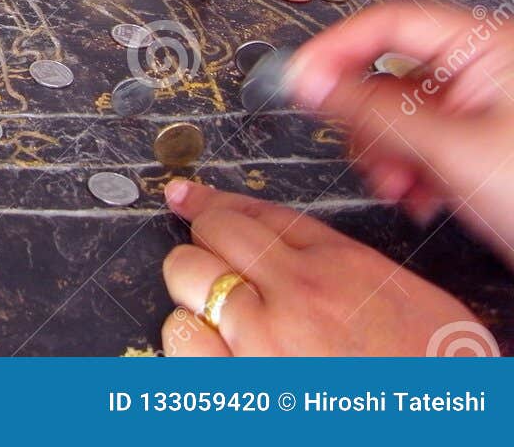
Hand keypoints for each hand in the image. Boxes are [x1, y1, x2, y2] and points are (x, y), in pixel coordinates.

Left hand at [161, 181, 495, 355]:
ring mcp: (263, 340)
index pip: (260, 213)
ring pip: (188, 276)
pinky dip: (188, 335)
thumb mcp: (409, 300)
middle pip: (213, 232)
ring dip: (193, 290)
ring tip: (219, 314)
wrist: (437, 426)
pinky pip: (183, 336)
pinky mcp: (240, 383)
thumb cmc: (434, 373)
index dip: (216, 202)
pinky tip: (212, 348)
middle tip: (213, 263)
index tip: (188, 197)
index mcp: (343, 267)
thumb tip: (293, 252)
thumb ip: (345, 268)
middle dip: (205, 242)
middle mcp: (297, 295)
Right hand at [286, 0, 513, 266]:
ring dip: (386, 156)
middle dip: (367, 123)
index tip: (300, 79)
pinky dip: (408, 172)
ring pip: (399, 119)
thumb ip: (372, 112)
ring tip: (397, 186)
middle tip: (364, 154)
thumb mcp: (452, 149)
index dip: (338, 49)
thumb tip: (309, 81)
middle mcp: (484, 73)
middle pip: (389, 76)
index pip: (390, 24)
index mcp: (488, 48)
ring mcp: (481, 113)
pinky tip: (417, 196)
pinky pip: (420, 147)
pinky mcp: (478, 148)